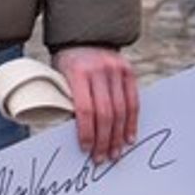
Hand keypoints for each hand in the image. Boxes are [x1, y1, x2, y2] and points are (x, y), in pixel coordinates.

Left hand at [52, 46, 137, 160]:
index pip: (84, 109)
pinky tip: (128, 137)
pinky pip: (133, 101)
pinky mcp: (128, 71)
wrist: (85, 35)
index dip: (86, 132)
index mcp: (78, 72)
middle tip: (101, 158)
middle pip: (105, 113)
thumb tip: (75, 134)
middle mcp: (99, 70)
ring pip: (121, 110)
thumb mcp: (61, 77)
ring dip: (118, 136)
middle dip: (103, 140)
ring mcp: (116, 69)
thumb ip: (68, 100)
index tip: (86, 149)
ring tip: (115, 153)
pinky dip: (132, 122)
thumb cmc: (68, 63)